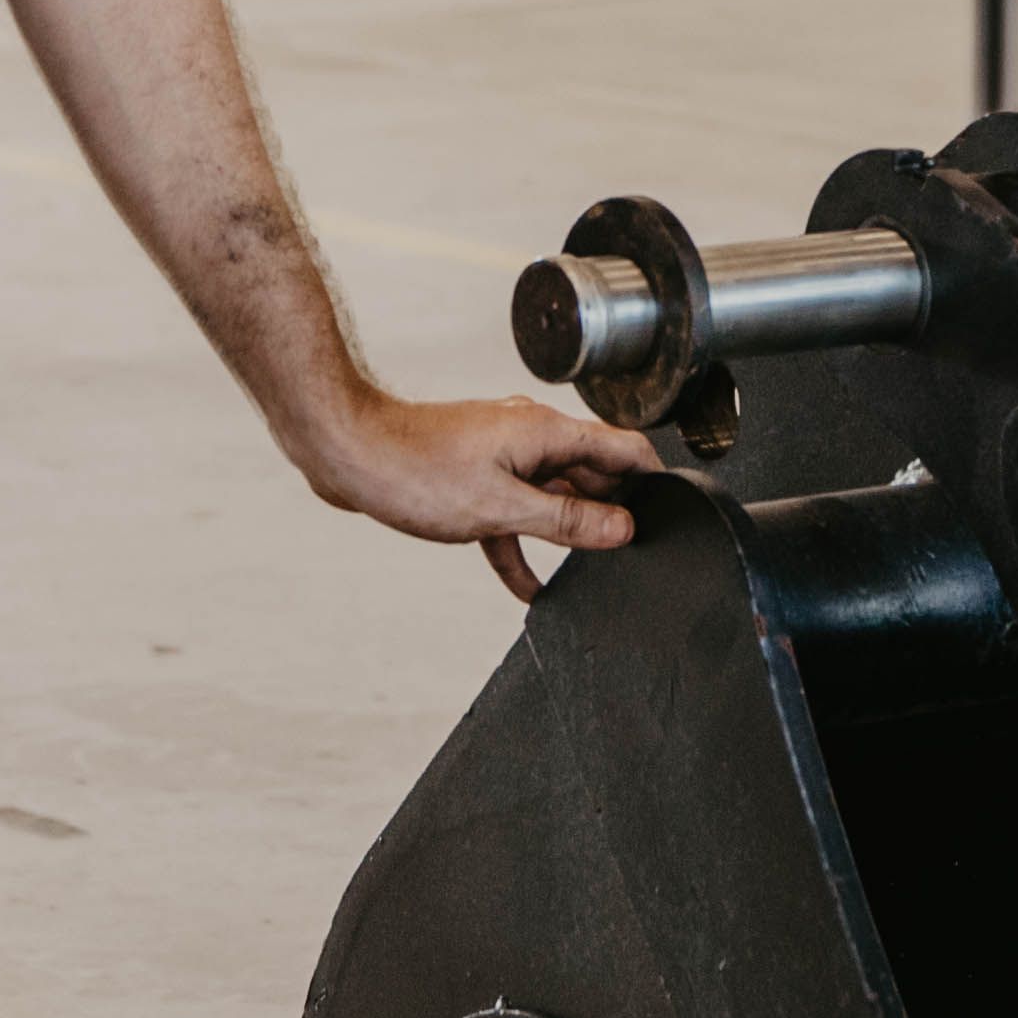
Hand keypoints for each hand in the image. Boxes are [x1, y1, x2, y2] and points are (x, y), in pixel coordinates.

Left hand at [307, 390, 645, 602]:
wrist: (345, 453)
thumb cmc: (413, 470)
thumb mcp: (501, 509)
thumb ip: (566, 522)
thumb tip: (621, 528)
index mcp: (546, 433)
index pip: (624, 449)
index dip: (652, 480)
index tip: (671, 512)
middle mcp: (529, 437)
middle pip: (590, 473)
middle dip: (610, 512)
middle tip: (626, 556)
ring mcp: (501, 454)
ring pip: (551, 495)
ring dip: (564, 533)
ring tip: (586, 574)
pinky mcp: (473, 474)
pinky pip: (512, 511)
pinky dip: (520, 544)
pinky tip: (525, 585)